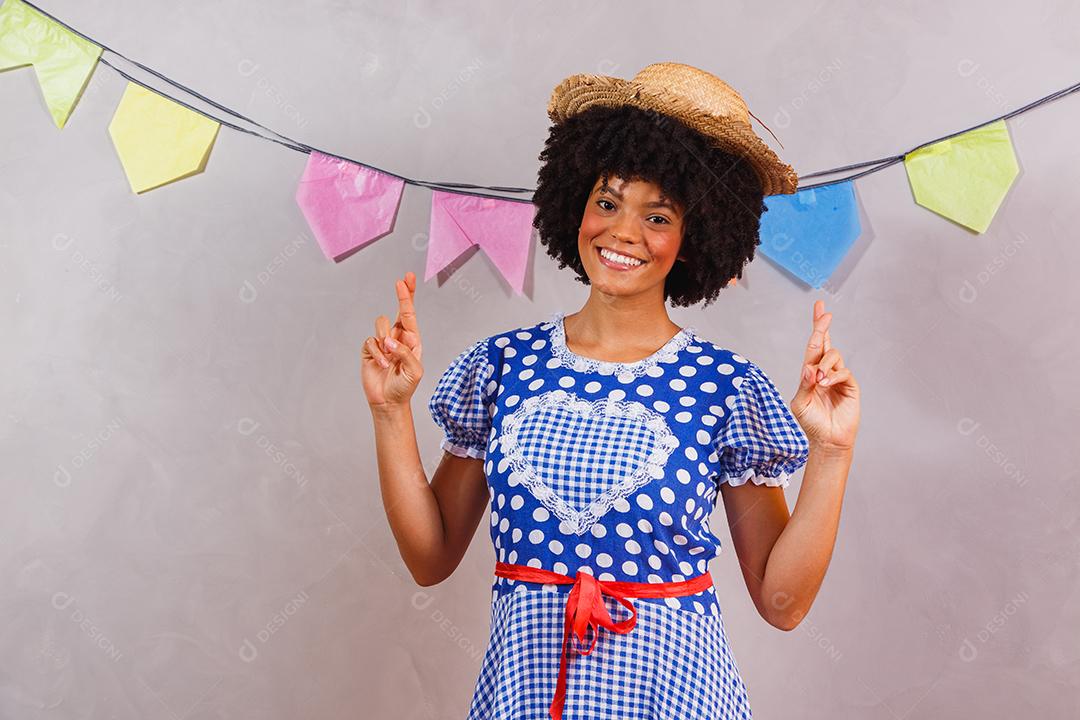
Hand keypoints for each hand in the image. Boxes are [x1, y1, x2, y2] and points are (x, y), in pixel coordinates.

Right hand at [361, 271, 424, 407]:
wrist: (388, 402)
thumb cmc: (405, 387)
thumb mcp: (414, 371)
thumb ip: (405, 353)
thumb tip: (390, 341)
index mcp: (412, 340)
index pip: (410, 315)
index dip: (408, 296)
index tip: (406, 280)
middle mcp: (398, 338)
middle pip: (398, 310)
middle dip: (402, 295)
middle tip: (401, 281)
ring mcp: (383, 343)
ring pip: (382, 324)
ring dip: (386, 339)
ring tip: (390, 358)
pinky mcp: (369, 350)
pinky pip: (370, 341)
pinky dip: (377, 354)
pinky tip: (382, 365)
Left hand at [791, 299, 860, 452]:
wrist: (827, 439)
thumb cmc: (811, 422)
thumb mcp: (800, 403)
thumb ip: (803, 384)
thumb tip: (809, 368)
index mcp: (810, 372)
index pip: (813, 345)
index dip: (817, 326)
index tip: (819, 307)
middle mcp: (825, 370)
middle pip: (825, 343)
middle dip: (823, 327)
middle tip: (825, 316)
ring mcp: (838, 376)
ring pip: (833, 356)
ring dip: (823, 364)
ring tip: (818, 380)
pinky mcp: (850, 385)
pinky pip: (843, 371)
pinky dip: (833, 376)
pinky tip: (825, 384)